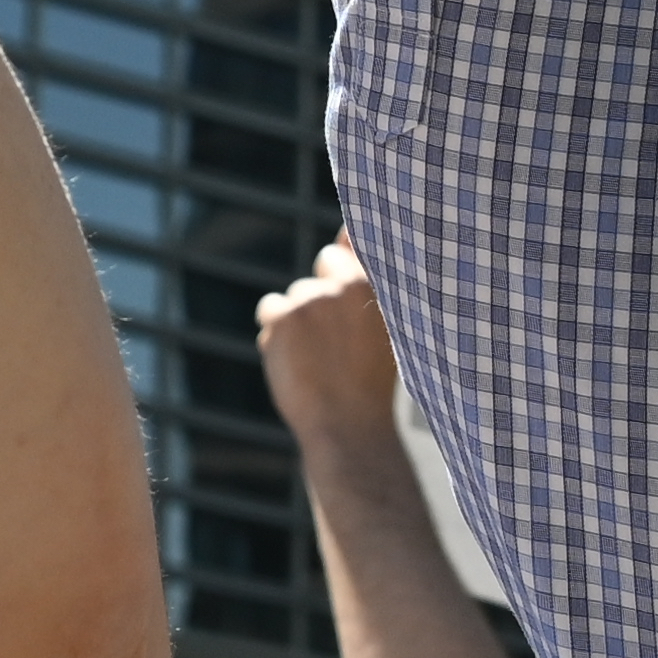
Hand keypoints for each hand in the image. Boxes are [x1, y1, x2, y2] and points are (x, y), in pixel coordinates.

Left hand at [251, 235, 396, 454]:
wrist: (348, 426)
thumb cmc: (372, 380)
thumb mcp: (388, 326)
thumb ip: (367, 278)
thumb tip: (345, 230)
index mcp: (380, 286)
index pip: (358, 239)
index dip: (351, 248)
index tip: (347, 251)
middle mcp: (346, 285)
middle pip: (325, 262)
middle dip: (325, 288)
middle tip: (336, 332)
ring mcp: (312, 299)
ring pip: (296, 293)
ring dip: (299, 317)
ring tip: (320, 357)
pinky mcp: (282, 317)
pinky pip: (270, 309)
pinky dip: (276, 331)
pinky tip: (296, 360)